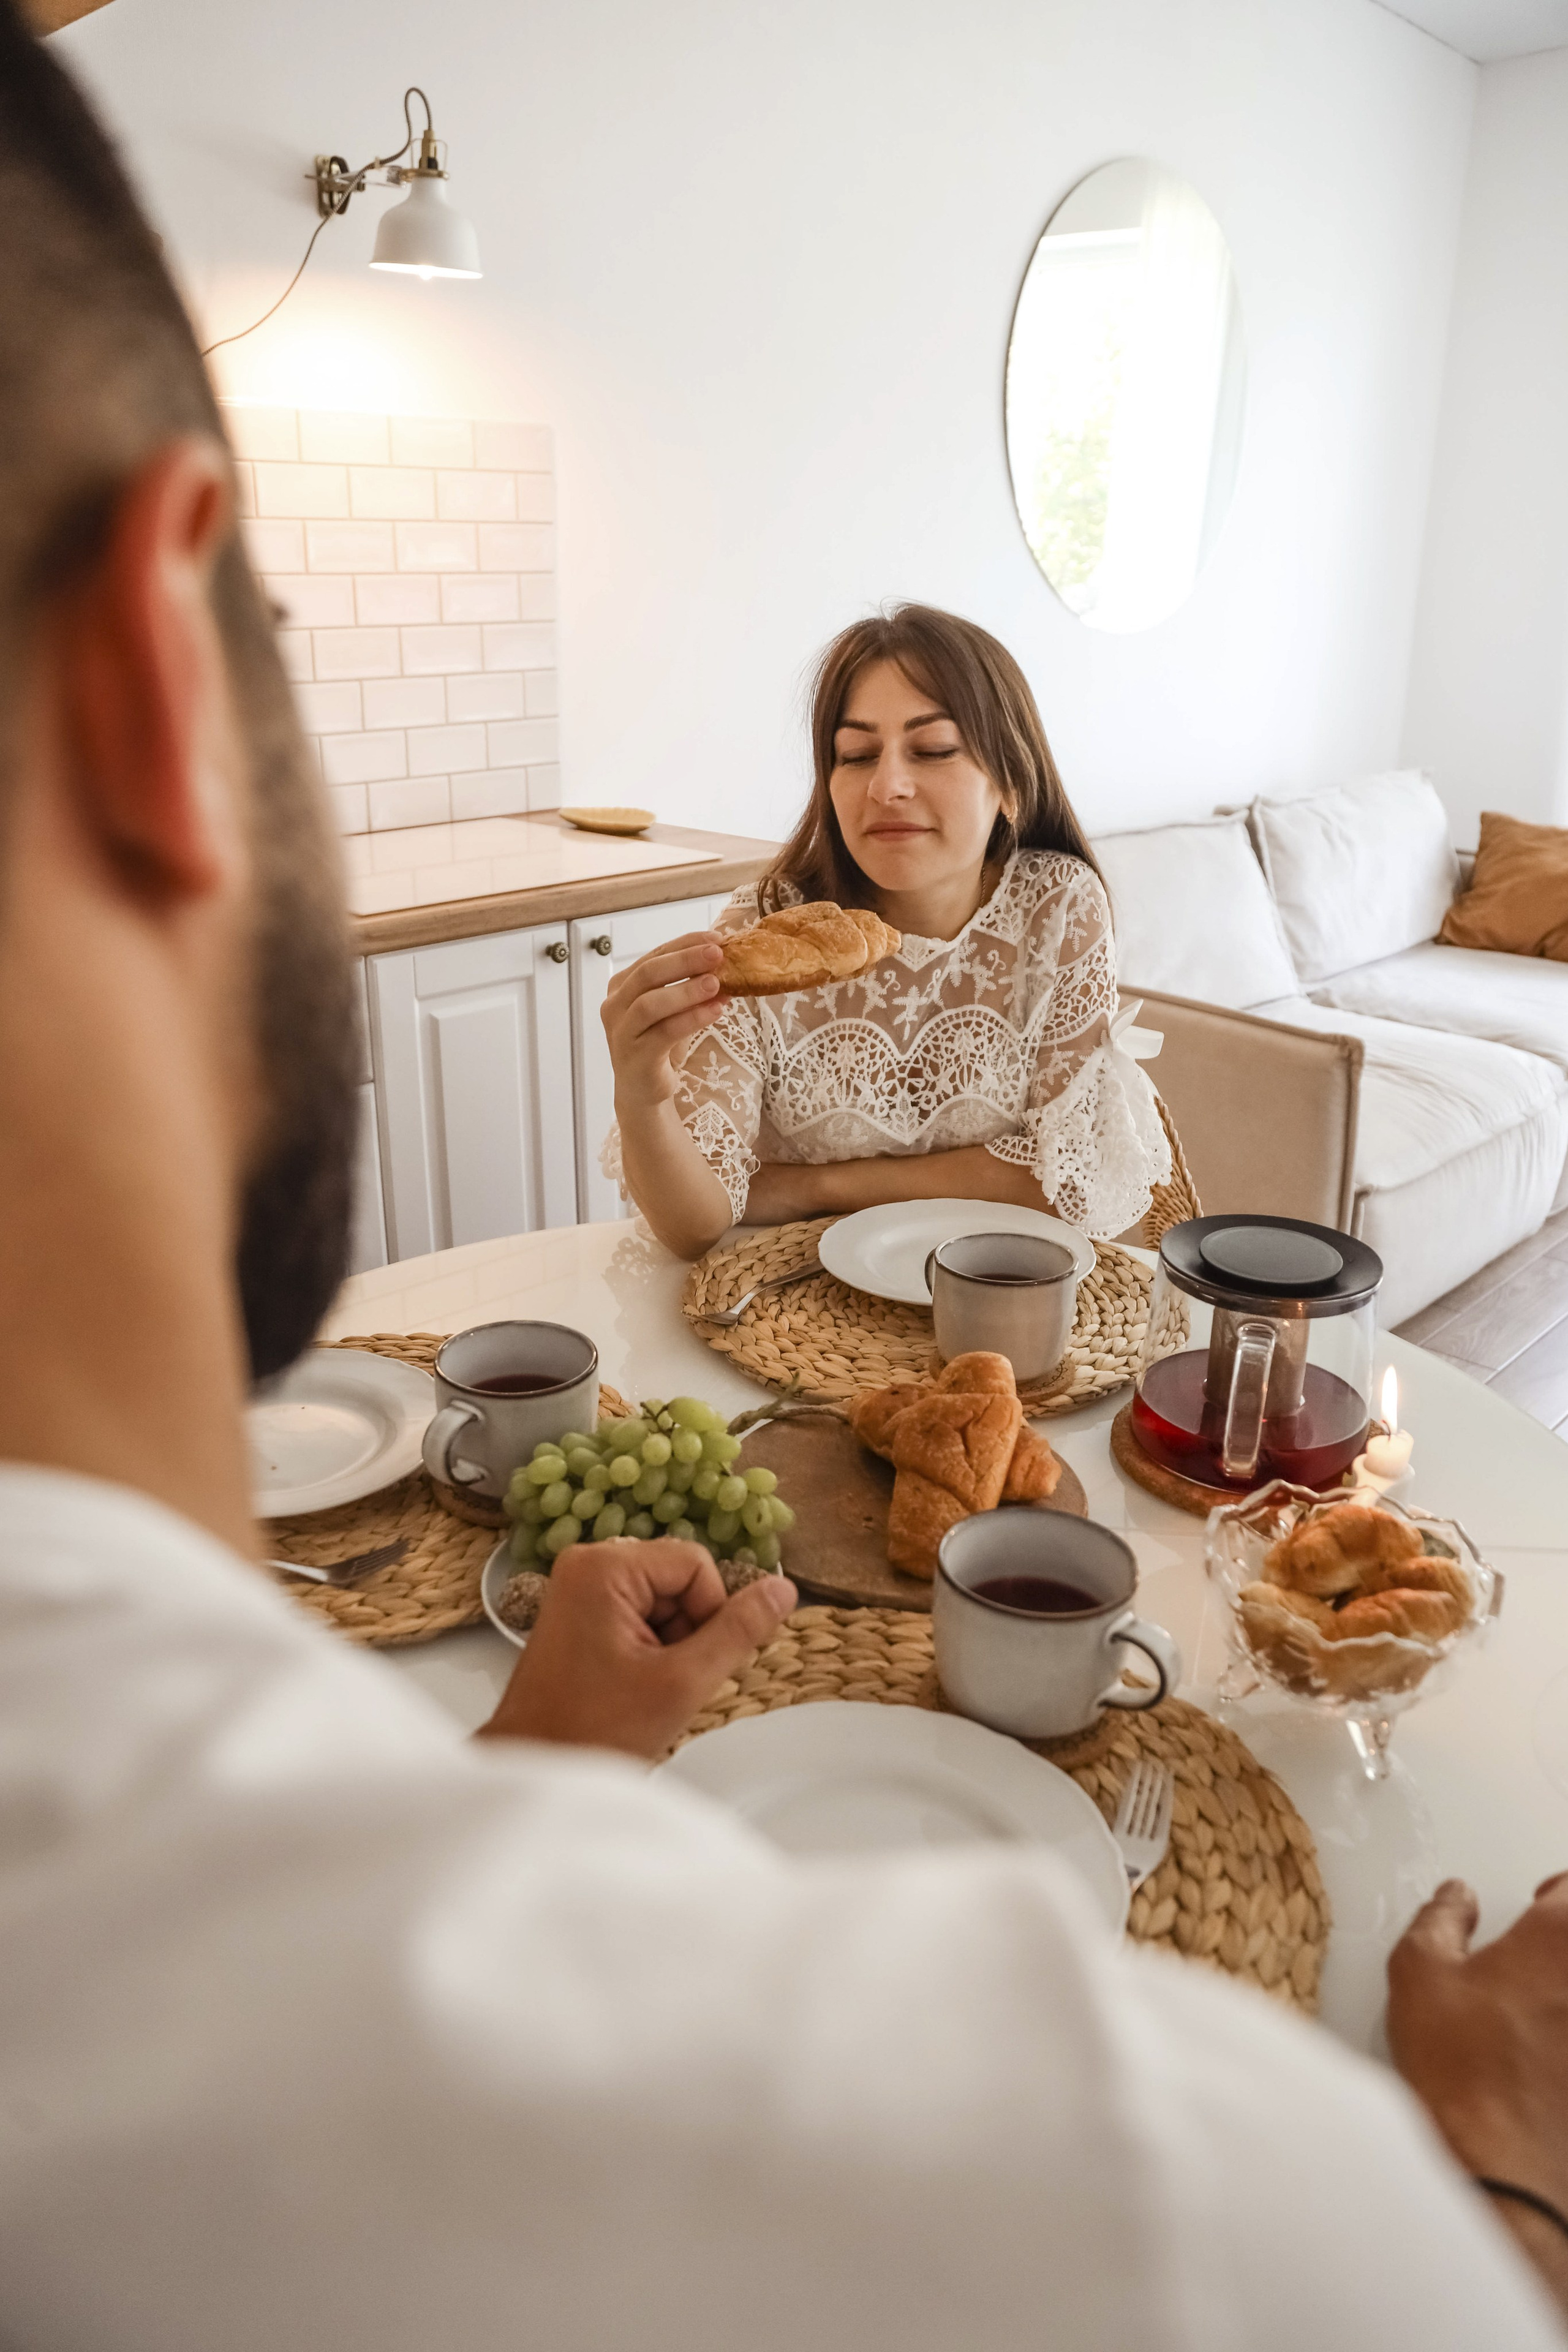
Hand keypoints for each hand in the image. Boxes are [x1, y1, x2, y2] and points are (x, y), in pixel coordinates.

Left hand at [478, 1538, 796, 1760]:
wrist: (535, 1767)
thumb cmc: (593, 1732)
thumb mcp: (682, 1682)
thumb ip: (738, 1631)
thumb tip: (784, 1589)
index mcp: (603, 1567)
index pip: (696, 1564)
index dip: (709, 1613)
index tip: (688, 1662)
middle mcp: (585, 1563)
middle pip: (678, 1577)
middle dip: (687, 1629)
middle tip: (664, 1679)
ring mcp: (577, 1587)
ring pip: (662, 1598)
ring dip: (670, 1642)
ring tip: (644, 1685)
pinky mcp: (577, 1611)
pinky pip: (637, 1612)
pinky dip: (649, 1647)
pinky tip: (632, 1683)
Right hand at [601, 932, 726, 1112]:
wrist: (643, 1090)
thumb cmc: (658, 1043)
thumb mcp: (672, 1008)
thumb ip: (688, 984)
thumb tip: (724, 960)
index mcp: (622, 985)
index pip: (654, 955)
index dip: (685, 944)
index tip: (716, 938)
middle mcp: (615, 1005)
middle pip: (649, 973)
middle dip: (685, 960)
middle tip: (717, 954)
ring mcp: (621, 1032)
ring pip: (651, 1003)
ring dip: (687, 990)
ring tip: (717, 984)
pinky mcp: (635, 1057)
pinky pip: (664, 1033)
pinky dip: (691, 1019)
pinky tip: (715, 1011)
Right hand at [1388, 1874, 1567, 2308]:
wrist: (1505, 2171)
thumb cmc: (1463, 2073)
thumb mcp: (1420, 1974)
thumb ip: (1440, 1920)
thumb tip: (1457, 1900)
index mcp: (1561, 1935)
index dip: (1558, 1893)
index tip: (1541, 1903)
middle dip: (1562, 1943)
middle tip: (1541, 1959)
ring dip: (1564, 1992)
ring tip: (1541, 2012)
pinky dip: (1566, 2041)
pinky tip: (1550, 2058)